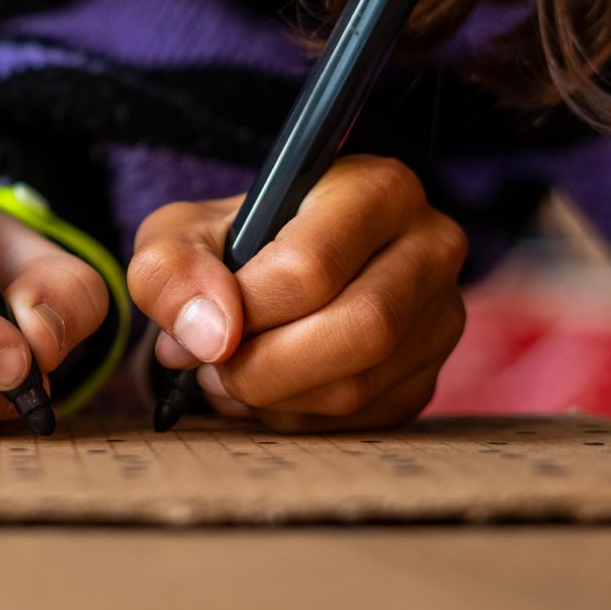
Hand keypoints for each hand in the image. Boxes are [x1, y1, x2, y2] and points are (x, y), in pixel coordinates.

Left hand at [129, 155, 467, 431]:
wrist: (266, 276)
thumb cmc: (228, 246)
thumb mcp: (179, 237)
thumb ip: (170, 271)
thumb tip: (208, 335)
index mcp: (376, 189)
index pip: (312, 267)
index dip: (243, 311)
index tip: (198, 326)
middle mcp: (430, 245)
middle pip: (357, 330)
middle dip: (263, 367)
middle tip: (211, 367)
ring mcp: (440, 315)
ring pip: (360, 386)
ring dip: (274, 397)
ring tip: (228, 376)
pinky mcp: (428, 375)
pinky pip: (364, 420)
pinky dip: (298, 418)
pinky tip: (268, 389)